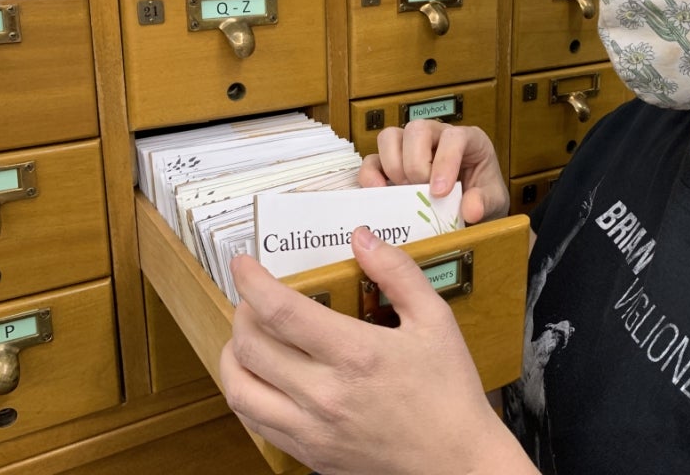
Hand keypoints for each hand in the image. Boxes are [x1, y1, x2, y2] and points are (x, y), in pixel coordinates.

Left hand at [220, 226, 534, 474]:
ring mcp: (313, 429)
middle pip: (250, 347)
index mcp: (356, 354)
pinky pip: (255, 423)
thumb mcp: (435, 320)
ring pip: (240, 389)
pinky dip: (247, 392)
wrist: (456, 462)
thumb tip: (362, 237)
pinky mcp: (310, 453)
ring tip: (248, 336)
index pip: (280, 312)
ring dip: (233, 355)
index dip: (251, 282)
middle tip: (254, 298)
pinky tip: (263, 376)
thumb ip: (397, 273)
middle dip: (242, 312)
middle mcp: (325, 394)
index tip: (243, 264)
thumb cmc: (449, 391)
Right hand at [358, 120, 509, 224]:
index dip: (445, 161)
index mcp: (467, 140)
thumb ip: (485, 203)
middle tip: (423, 192)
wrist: (469, 210)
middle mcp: (436, 137)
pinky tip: (381, 194)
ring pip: (390, 136)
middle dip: (417, 164)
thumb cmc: (482, 197)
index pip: (454, 136)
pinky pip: (371, 160)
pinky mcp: (390, 164)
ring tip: (404, 192)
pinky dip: (371, 176)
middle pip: (417, 130)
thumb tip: (471, 209)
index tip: (440, 191)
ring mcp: (410, 147)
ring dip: (393, 166)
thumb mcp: (493, 202)